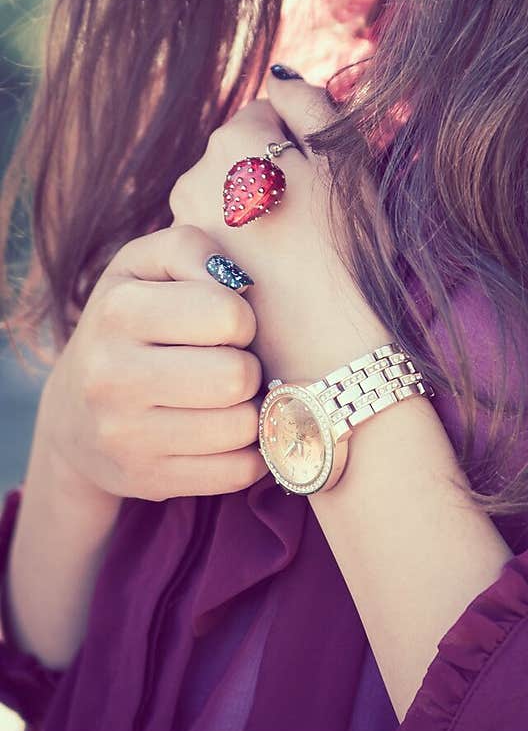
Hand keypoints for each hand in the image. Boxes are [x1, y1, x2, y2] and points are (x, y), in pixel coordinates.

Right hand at [38, 224, 267, 503]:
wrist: (74, 410)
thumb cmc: (131, 321)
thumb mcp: (147, 265)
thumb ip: (193, 249)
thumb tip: (240, 282)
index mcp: (117, 311)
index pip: (227, 314)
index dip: (241, 317)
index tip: (224, 323)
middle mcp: (112, 377)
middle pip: (238, 376)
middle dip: (247, 366)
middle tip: (228, 363)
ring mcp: (126, 437)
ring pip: (242, 428)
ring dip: (249, 410)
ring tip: (225, 397)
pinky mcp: (148, 481)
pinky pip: (237, 472)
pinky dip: (247, 451)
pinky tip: (223, 432)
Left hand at [167, 80, 394, 384]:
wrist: (327, 349)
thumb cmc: (348, 250)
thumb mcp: (347, 162)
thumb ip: (311, 103)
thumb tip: (279, 76)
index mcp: (237, 141)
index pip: (270, 113)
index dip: (305, 144)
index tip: (325, 184)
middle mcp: (197, 175)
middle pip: (242, 152)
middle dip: (275, 172)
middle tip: (313, 218)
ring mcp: (187, 223)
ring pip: (228, 193)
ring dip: (256, 207)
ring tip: (294, 250)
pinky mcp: (188, 266)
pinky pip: (220, 233)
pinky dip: (243, 243)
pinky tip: (273, 273)